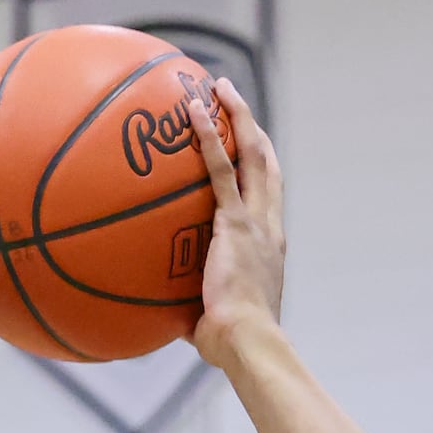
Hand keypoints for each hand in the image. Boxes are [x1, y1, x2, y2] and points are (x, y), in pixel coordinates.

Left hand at [188, 77, 284, 368]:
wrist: (248, 343)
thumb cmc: (231, 346)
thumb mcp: (211, 323)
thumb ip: (192, 311)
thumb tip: (162, 320)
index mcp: (269, 246)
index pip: (267, 197)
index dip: (260, 168)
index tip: (248, 148)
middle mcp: (269, 225)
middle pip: (266, 163)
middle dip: (252, 127)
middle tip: (233, 100)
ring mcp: (255, 220)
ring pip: (251, 153)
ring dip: (236, 115)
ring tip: (216, 86)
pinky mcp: (235, 222)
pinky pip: (220, 170)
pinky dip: (208, 138)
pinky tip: (194, 112)